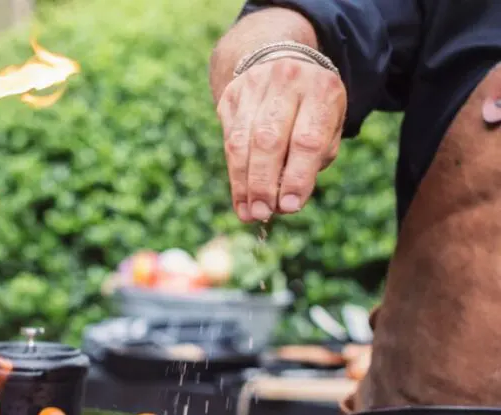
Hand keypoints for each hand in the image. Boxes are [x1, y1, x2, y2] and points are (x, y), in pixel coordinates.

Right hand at [216, 58, 346, 220]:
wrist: (279, 59)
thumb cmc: (311, 107)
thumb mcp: (328, 125)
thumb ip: (315, 160)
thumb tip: (287, 202)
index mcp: (321, 89)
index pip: (307, 140)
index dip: (297, 177)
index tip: (290, 207)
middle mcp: (287, 82)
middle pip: (269, 140)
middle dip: (264, 183)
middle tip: (263, 213)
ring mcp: (253, 86)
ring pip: (242, 142)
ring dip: (244, 183)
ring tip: (249, 213)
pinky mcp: (230, 96)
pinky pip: (229, 140)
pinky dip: (234, 174)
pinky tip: (240, 198)